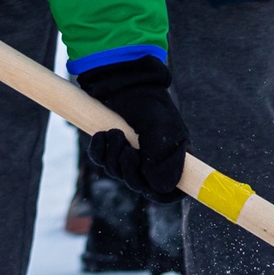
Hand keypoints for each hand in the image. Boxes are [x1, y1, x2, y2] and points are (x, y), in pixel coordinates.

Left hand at [77, 56, 190, 201]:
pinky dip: (99, 151)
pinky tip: (102, 135)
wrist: (124, 81)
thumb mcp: (162, 130)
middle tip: (127, 152)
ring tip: (114, 133)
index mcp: (174, 157)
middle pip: (141, 185)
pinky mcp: (111, 147)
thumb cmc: (149, 103)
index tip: (151, 187)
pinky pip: (101, 161)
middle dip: (130, 172)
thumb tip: (160, 187)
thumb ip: (163, 159)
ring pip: (119, 174)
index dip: (163, 193)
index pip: (171, 189)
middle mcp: (153, 159)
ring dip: (113, 158)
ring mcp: (131, 153)